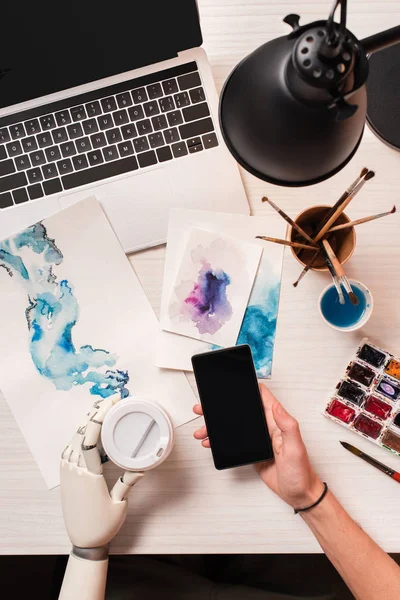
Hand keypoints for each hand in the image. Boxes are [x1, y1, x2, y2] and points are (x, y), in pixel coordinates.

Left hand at [60, 396, 142, 549]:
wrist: (83, 541)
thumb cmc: (102, 524)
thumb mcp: (119, 504)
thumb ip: (128, 482)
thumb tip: (143, 466)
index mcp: (88, 475)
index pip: (89, 438)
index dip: (99, 417)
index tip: (111, 403)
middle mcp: (74, 470)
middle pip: (80, 432)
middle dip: (94, 412)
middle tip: (111, 399)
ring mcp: (67, 472)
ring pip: (73, 438)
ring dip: (86, 421)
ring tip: (102, 409)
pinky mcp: (65, 475)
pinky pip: (70, 447)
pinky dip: (79, 434)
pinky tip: (89, 430)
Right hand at [193, 384, 323, 508]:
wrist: (298, 494)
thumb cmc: (301, 472)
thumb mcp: (296, 448)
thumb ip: (288, 426)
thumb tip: (276, 406)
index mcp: (277, 421)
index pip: (262, 397)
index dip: (249, 386)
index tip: (232, 382)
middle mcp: (267, 427)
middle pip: (242, 410)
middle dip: (223, 406)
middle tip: (206, 406)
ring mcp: (258, 438)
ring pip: (234, 425)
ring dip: (217, 424)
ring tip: (203, 427)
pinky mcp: (252, 450)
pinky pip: (233, 440)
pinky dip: (220, 440)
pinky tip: (211, 442)